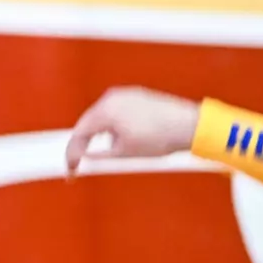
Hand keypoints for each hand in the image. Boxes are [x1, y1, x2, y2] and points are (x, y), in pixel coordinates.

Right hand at [63, 87, 200, 174]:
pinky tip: (122, 138)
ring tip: (106, 152)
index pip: (79, 132)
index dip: (73, 153)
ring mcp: (125, 94)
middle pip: (88, 122)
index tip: (72, 168)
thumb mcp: (124, 153)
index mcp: (105, 110)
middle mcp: (111, 97)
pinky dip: (113, 125)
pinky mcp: (137, 95)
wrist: (189, 125)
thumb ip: (98, 155)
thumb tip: (84, 156)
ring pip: (102, 116)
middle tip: (82, 162)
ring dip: (99, 134)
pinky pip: (116, 111)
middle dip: (85, 142)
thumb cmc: (159, 138)